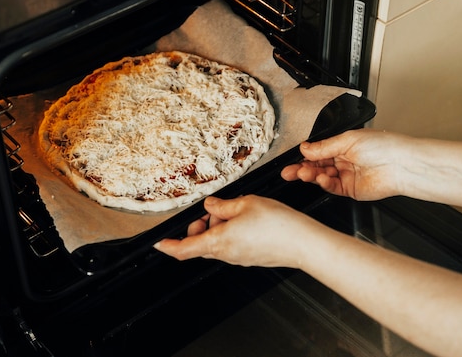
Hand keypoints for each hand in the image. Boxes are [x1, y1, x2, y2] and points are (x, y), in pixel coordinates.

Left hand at [153, 195, 319, 267]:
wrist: (304, 243)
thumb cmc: (278, 225)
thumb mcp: (245, 203)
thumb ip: (222, 206)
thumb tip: (210, 206)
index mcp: (219, 242)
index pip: (184, 248)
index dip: (168, 246)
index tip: (158, 243)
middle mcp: (227, 254)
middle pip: (200, 244)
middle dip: (199, 227)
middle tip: (211, 211)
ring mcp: (239, 258)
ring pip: (216, 243)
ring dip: (217, 227)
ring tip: (234, 209)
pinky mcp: (251, 257)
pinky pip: (231, 245)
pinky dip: (230, 231)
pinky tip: (244, 217)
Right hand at [281, 129, 408, 200]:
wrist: (400, 164)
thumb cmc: (383, 146)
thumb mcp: (347, 140)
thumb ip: (324, 147)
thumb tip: (305, 148)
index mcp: (342, 145)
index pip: (317, 152)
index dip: (305, 156)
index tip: (293, 158)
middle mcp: (343, 160)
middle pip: (316, 166)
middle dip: (301, 168)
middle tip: (289, 172)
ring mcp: (346, 176)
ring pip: (321, 177)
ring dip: (311, 176)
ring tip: (304, 174)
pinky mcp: (350, 189)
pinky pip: (332, 187)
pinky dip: (324, 183)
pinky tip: (321, 179)